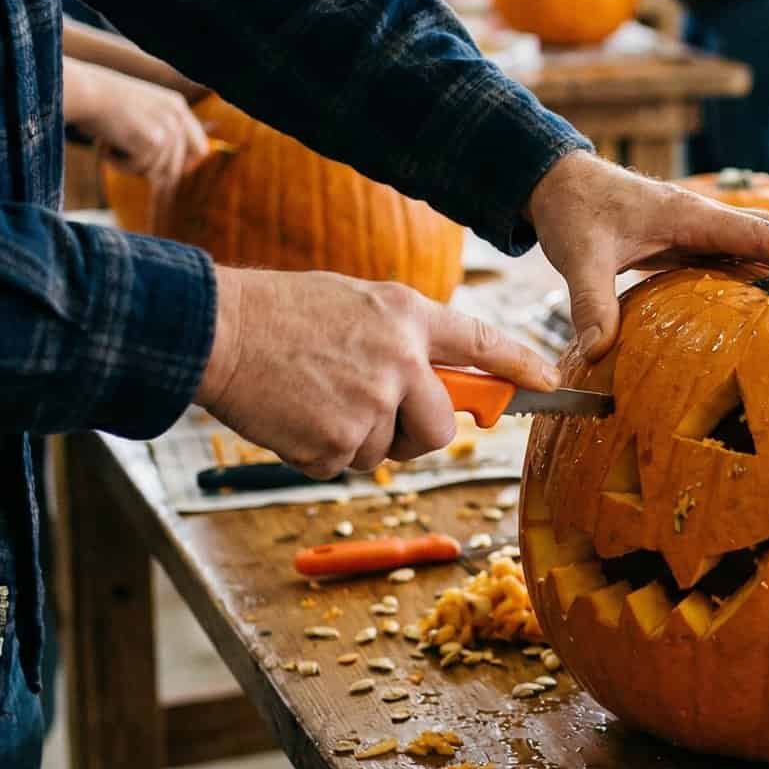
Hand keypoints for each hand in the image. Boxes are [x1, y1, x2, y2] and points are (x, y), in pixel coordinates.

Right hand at [76, 65, 211, 191]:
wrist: (84, 92)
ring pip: (153, 170)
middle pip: (176, 168)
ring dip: (129, 165)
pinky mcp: (154, 140)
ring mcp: (168, 129)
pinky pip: (138, 168)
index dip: (184, 166)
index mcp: (177, 106)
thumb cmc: (100, 102)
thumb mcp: (139, 111)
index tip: (164, 173)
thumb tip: (170, 177)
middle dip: (148, 170)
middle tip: (124, 159)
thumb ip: (158, 133)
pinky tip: (106, 147)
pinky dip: (118, 164)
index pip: (200, 149)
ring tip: (111, 145)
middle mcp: (178, 117)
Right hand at [197, 268, 558, 477]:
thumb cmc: (281, 313)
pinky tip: (294, 415)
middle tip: (379, 419)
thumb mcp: (358, 303)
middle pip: (440, 428)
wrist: (217, 331)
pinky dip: (319, 452)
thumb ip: (404, 338)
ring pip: (386, 452)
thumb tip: (438, 385)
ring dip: (355, 440)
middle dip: (416, 435)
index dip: (520, 367)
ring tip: (314, 398)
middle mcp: (400, 360)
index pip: (482, 343)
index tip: (550, 384)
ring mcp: (371, 403)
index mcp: (407, 316)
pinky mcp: (337, 441)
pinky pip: (344, 466)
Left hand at [526, 151, 768, 359]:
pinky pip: (749, 254)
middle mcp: (707, 217)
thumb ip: (591, 304)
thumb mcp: (578, 258)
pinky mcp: (696, 240)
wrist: (559, 182)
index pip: (761, 234)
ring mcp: (705, 227)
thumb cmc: (573, 213)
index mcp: (691, 215)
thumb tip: (598, 353)